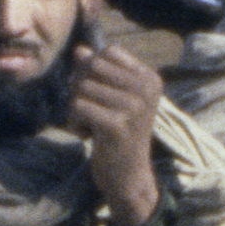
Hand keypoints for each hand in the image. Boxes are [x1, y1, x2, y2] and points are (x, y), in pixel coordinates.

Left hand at [68, 32, 167, 225]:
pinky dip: (74, 121)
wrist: (127, 176)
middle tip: (84, 108)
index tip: (95, 93)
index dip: (91, 68)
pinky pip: (78, 107)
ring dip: (75, 107)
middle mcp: (146, 89)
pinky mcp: (117, 125)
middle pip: (92, 66)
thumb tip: (80, 49)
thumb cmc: (117, 134)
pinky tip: (86, 134)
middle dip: (79, 85)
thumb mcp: (112, 99)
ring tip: (88, 124)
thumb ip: (98, 73)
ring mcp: (134, 107)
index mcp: (150, 79)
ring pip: (81, 87)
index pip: (108, 53)